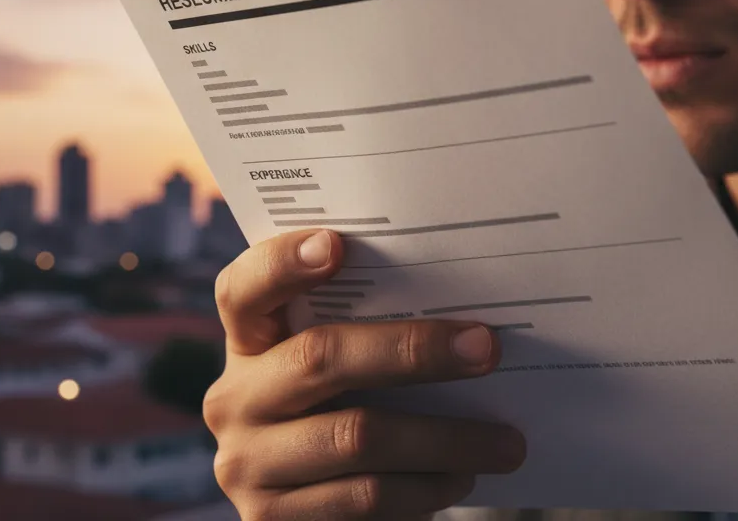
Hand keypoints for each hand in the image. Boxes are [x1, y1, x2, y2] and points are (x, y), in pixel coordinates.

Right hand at [204, 229, 526, 520]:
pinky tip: (460, 479)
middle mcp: (233, 400)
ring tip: (504, 441)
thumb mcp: (333, 373)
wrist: (308, 516)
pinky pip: (364, 497)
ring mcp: (246, 463)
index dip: (282, 263)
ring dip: (444, 438)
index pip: (242, 290)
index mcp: (246, 343)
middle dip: (412, 350)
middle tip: (485, 348)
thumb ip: (361, 335)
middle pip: (319, 358)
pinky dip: (425, 488)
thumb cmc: (339, 418)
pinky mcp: (272, 519)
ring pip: (356, 436)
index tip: (338, 244)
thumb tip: (461, 314)